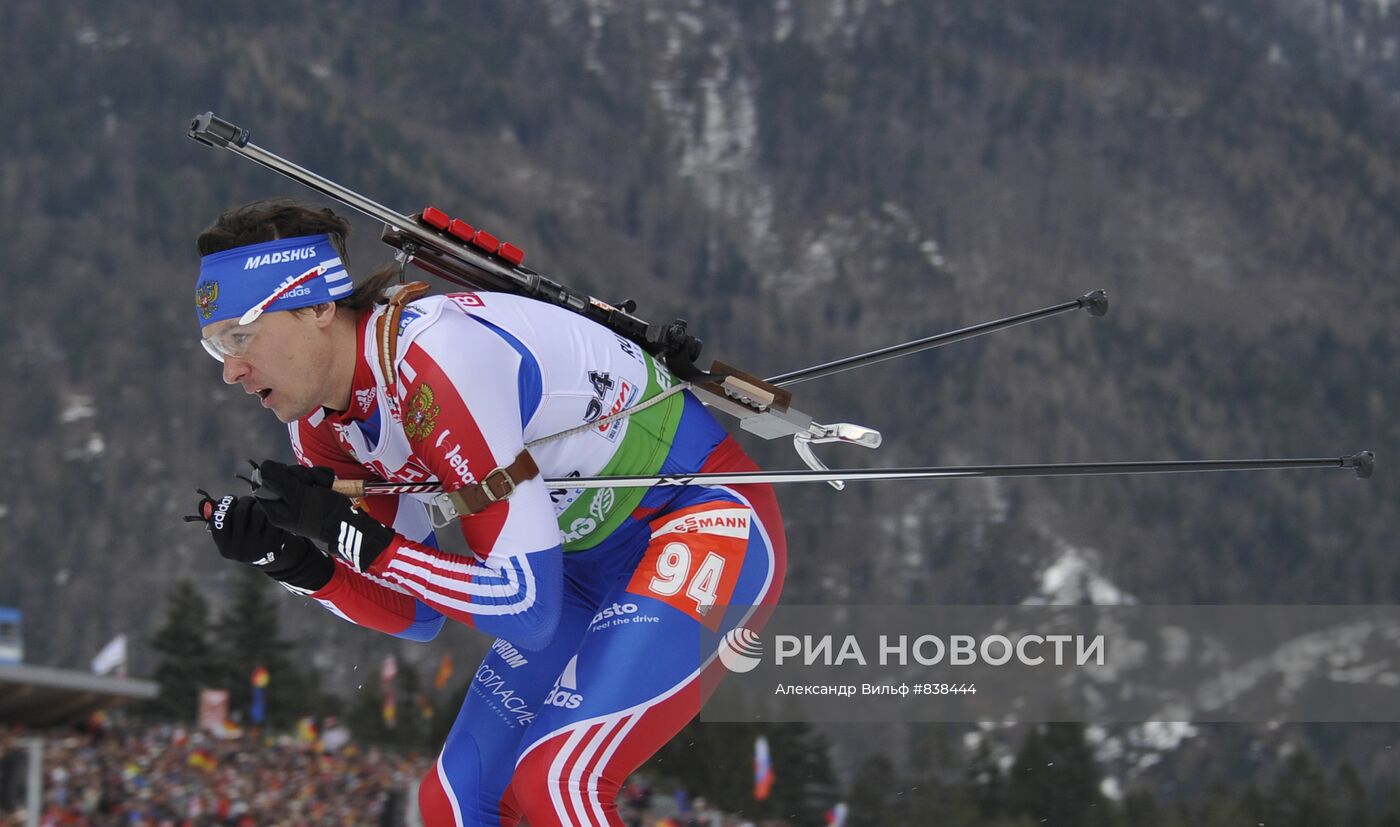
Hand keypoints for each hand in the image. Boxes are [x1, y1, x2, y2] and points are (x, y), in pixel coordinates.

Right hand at [189, 490, 333, 591]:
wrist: (271, 560)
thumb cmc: (247, 541)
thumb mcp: (231, 538)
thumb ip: (221, 522)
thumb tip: (207, 504)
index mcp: (225, 547)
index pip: (219, 519)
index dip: (225, 504)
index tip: (231, 499)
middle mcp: (239, 549)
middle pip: (241, 511)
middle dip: (246, 501)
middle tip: (249, 501)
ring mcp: (257, 547)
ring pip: (258, 512)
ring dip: (259, 504)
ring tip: (260, 505)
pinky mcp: (274, 543)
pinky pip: (272, 518)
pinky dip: (272, 512)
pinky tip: (271, 514)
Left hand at [252, 460, 396, 572]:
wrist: (351, 522)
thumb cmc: (323, 513)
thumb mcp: (299, 496)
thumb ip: (278, 481)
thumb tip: (263, 466)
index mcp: (277, 511)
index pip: (264, 486)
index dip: (274, 476)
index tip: (287, 476)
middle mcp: (287, 504)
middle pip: (282, 477)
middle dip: (298, 476)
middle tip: (309, 484)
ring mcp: (303, 498)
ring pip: (300, 475)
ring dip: (313, 476)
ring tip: (323, 486)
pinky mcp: (316, 493)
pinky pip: (313, 477)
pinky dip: (322, 477)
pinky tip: (328, 484)